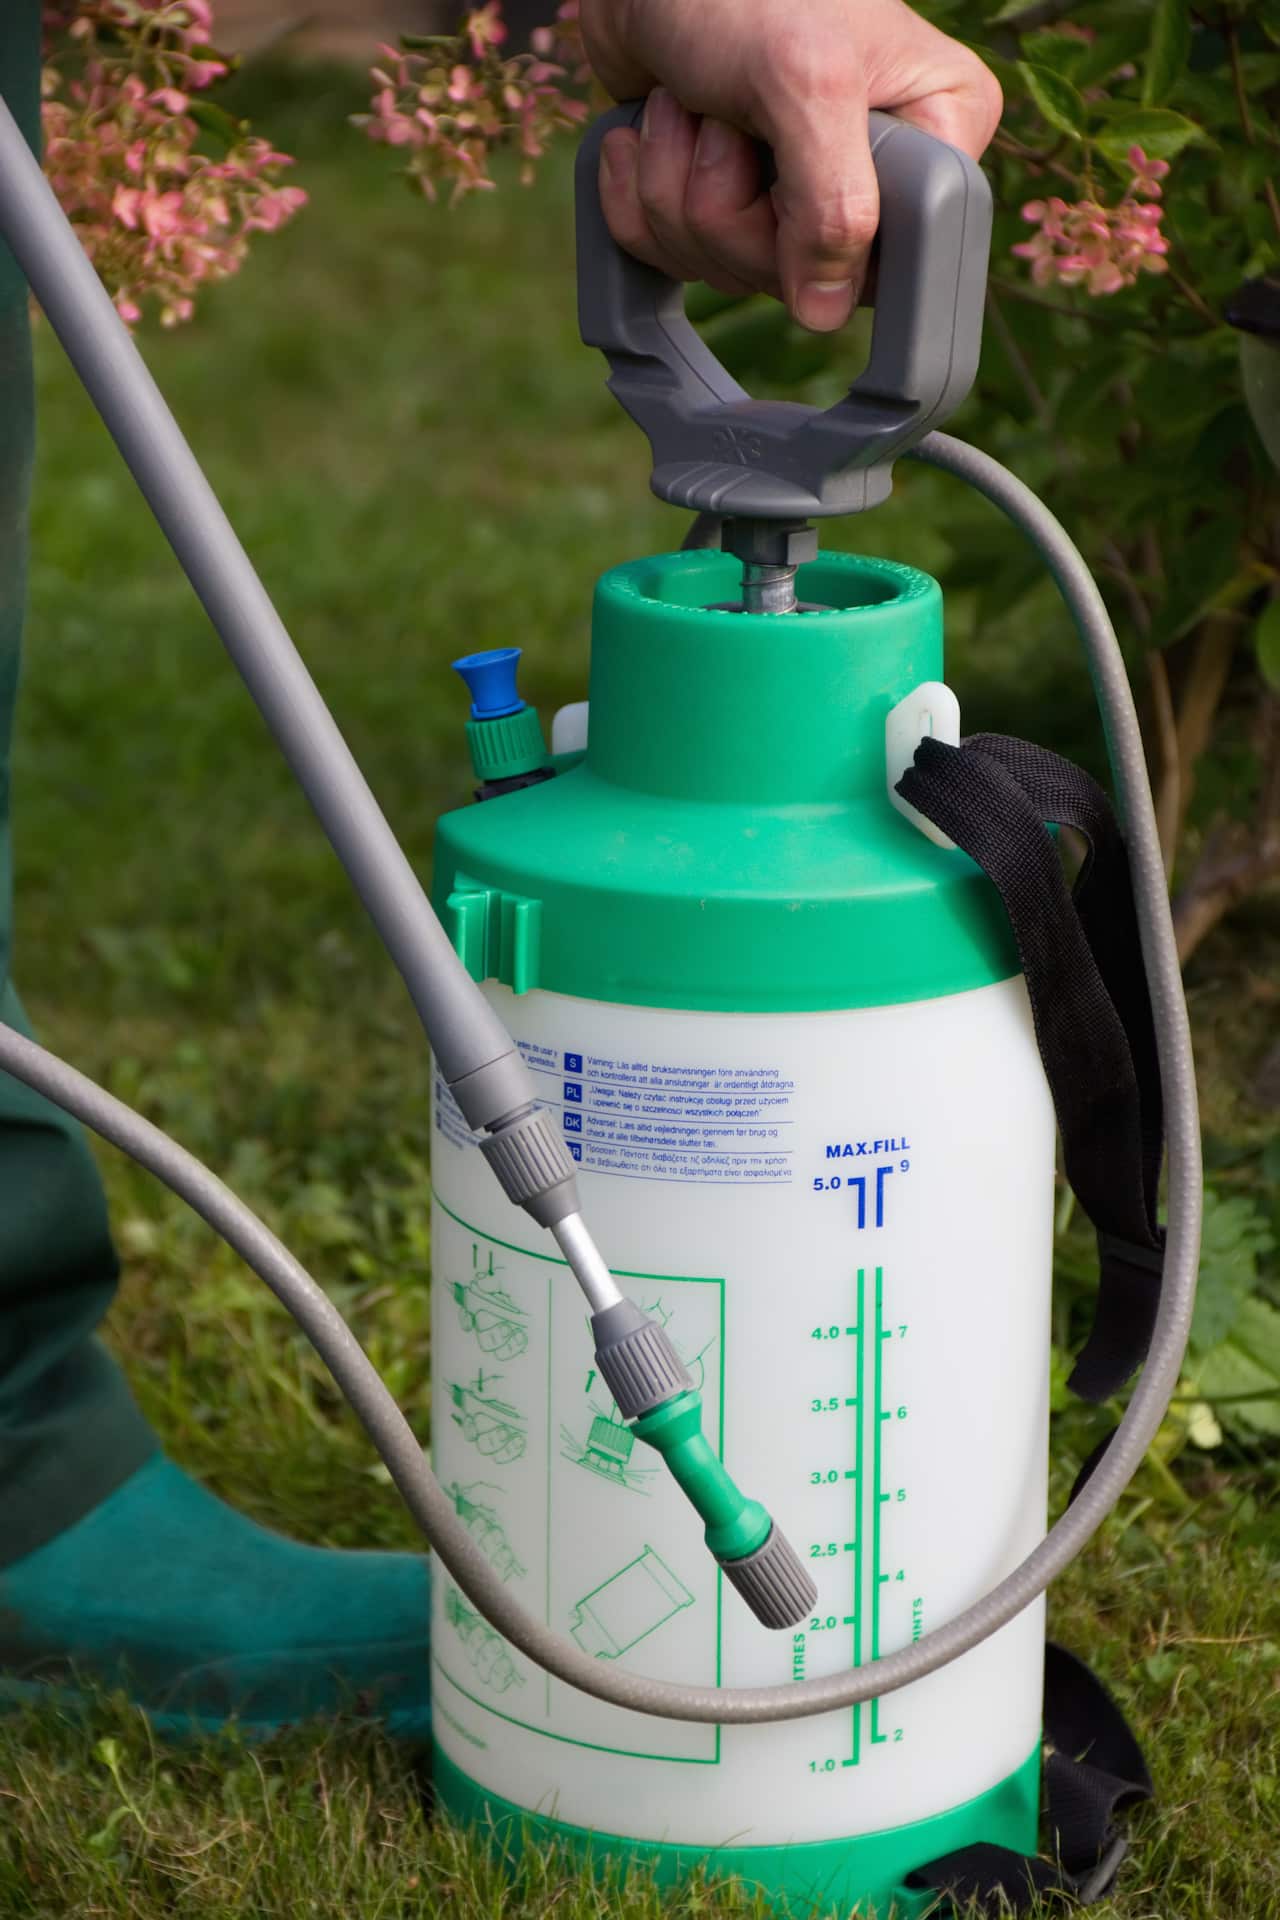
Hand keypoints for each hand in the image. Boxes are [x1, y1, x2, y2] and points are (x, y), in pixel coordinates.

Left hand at [578, 0, 1000, 331]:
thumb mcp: (810, 80)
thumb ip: (834, 205)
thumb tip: (827, 312)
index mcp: (932, 136)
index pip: (896, 262)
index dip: (826, 246)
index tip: (791, 180)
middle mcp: (869, 178)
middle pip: (794, 277)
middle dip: (728, 204)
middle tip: (725, 119)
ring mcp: (790, 197)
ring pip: (722, 267)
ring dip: (675, 186)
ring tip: (687, 106)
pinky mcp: (721, 202)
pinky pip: (669, 257)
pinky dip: (638, 194)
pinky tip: (650, 131)